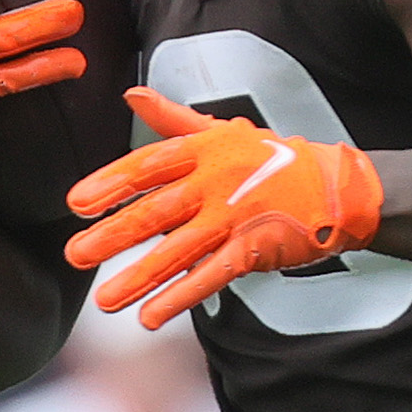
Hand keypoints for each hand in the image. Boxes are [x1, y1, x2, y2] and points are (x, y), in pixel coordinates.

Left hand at [63, 89, 385, 330]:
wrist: (334, 187)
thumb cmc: (274, 160)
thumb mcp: (225, 131)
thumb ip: (174, 119)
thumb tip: (133, 95)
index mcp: (206, 150)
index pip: (150, 165)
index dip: (112, 183)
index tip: (79, 203)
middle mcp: (217, 182)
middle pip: (158, 211)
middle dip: (114, 236)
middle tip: (77, 256)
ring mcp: (235, 217)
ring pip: (179, 250)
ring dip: (140, 277)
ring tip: (106, 300)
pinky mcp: (254, 249)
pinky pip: (211, 276)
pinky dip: (180, 297)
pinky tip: (152, 315)